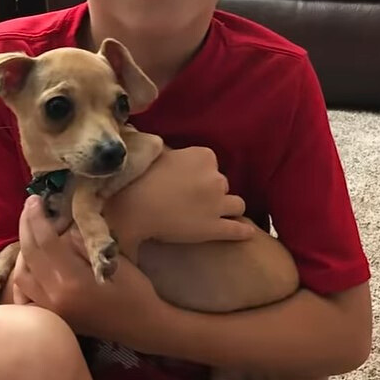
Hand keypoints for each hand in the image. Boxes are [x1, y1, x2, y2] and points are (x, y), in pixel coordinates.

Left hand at [14, 195, 165, 347]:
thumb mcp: (114, 259)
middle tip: (29, 206)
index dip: (38, 217)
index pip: (46, 242)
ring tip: (31, 230)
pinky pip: (25, 293)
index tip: (36, 199)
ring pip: (21, 274)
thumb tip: (63, 227)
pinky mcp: (51, 316)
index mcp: (72, 281)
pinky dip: (24, 274)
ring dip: (23, 249)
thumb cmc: (134, 291)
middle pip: (29, 255)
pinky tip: (29, 262)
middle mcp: (55, 297)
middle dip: (26, 226)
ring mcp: (50, 310)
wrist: (140, 326)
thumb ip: (84, 242)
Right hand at [104, 146, 253, 249]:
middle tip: (193, 200)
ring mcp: (218, 204)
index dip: (200, 174)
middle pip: (222, 184)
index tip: (188, 181)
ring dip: (227, 208)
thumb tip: (166, 147)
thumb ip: (171, 151)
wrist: (134, 207)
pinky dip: (242, 230)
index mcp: (204, 156)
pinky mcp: (216, 228)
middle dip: (211, 191)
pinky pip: (238, 229)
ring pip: (237, 204)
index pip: (211, 164)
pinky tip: (245, 233)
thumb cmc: (140, 178)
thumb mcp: (157, 154)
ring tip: (214, 215)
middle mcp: (216, 178)